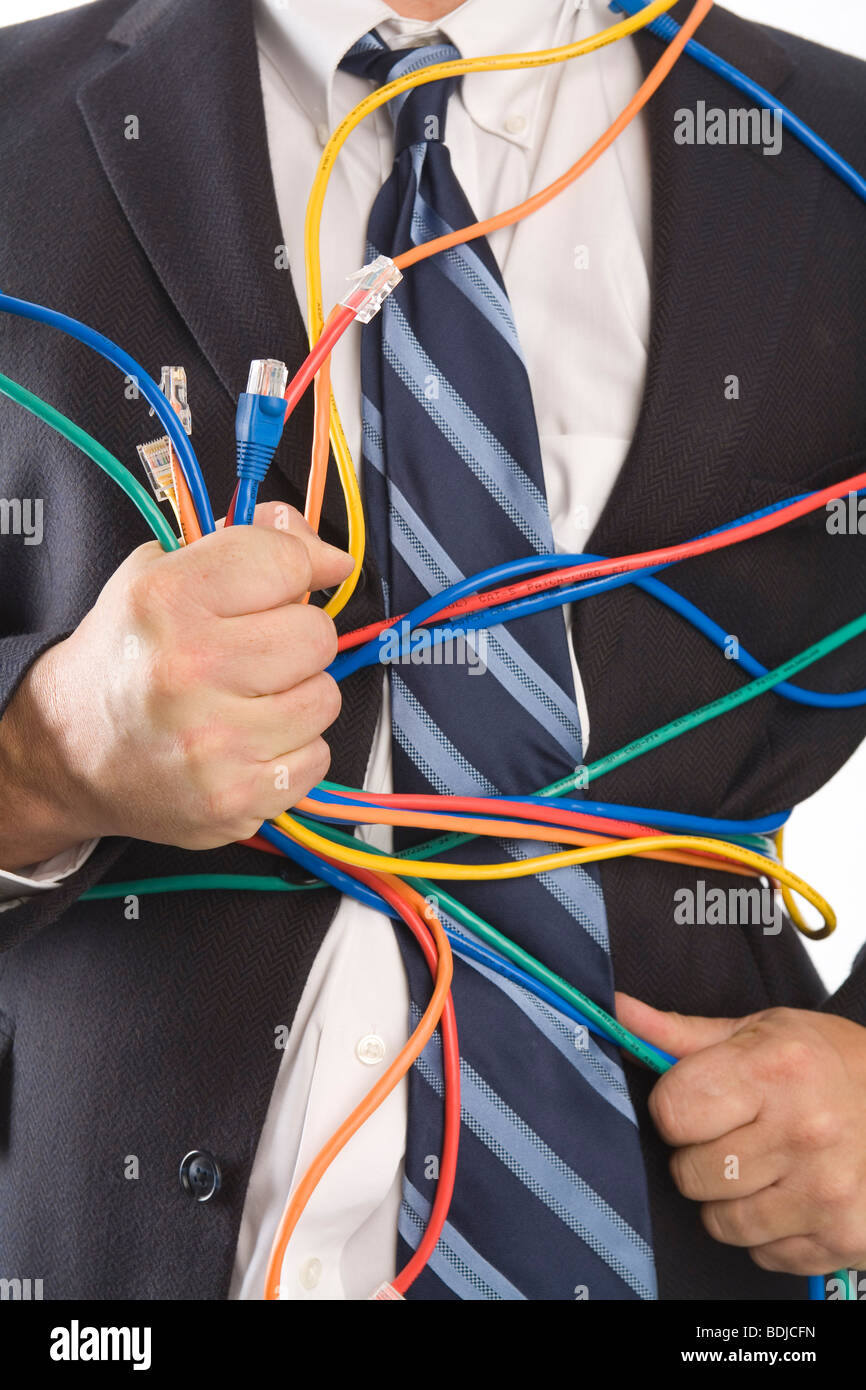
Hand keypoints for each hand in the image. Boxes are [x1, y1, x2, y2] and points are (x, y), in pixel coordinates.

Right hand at [0, 502, 352, 864]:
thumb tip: (326, 552)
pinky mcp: (233, 797)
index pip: (286, 562)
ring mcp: (213, 741)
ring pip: (325, 698)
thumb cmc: (126, 659)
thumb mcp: (160, 573)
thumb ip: (246, 542)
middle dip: (296, 637)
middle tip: (258, 650)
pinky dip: (294, 751)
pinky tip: (250, 741)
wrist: (71, 751)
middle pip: (317, 635)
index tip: (288, 581)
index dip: (298, 568)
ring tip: (250, 698)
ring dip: (298, 696)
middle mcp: (188, 669)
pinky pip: (317, 758)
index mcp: (167, 600)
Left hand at [616, 993, 865, 1275]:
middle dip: (700, 1155)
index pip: (672, 1112)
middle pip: (690, 1173)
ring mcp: (827, 1191)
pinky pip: (760, 1253)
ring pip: (720, 1222)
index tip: (699, 1101)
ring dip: (729, 1198)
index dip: (674, 1108)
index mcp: (776, 1068)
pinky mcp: (843, 1237)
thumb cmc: (826, 1063)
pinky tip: (792, 1193)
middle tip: (738, 1133)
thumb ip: (680, 1034)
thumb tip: (616, 1010)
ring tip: (765, 1163)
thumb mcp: (759, 1031)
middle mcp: (805, 1131)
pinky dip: (767, 1231)